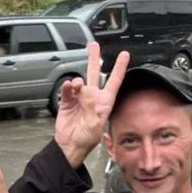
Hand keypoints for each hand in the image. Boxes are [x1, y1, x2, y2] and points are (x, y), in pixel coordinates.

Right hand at [53, 42, 128, 167]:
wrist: (70, 146)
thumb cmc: (86, 140)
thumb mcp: (95, 125)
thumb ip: (92, 106)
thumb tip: (86, 90)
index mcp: (104, 102)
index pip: (114, 81)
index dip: (120, 68)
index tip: (124, 55)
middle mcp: (92, 98)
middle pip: (94, 74)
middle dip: (94, 59)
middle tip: (93, 46)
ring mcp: (79, 99)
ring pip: (79, 81)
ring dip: (77, 81)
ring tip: (76, 85)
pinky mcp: (67, 103)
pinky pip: (67, 90)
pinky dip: (67, 87)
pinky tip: (68, 87)